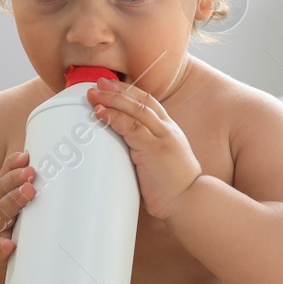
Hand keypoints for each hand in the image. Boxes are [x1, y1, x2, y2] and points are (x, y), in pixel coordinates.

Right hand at [0, 149, 34, 283]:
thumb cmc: (11, 240)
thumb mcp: (20, 220)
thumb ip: (37, 204)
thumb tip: (69, 179)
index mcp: (1, 205)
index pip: (4, 182)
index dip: (12, 167)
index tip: (25, 156)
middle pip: (1, 194)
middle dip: (15, 180)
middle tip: (31, 172)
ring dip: (13, 203)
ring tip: (28, 192)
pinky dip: (0, 248)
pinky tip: (8, 245)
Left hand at [87, 77, 201, 219]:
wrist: (188, 201)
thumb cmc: (173, 188)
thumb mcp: (160, 162)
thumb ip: (144, 151)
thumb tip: (121, 152)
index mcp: (169, 131)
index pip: (149, 103)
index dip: (129, 92)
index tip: (112, 86)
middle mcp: (167, 129)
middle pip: (141, 100)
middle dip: (118, 89)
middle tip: (98, 82)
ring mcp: (162, 137)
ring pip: (135, 109)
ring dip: (112, 99)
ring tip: (94, 94)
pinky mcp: (154, 148)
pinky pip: (131, 127)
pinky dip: (114, 118)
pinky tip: (100, 112)